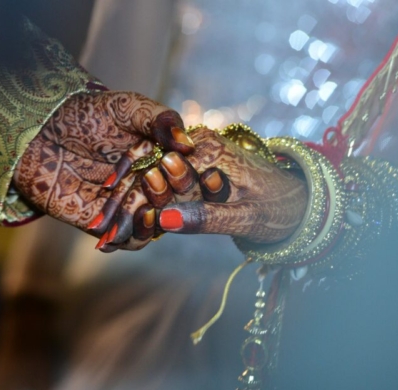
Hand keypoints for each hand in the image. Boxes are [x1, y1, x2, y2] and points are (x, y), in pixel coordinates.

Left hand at [12, 91, 194, 230]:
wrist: (40, 131)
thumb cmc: (87, 114)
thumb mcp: (127, 106)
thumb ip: (159, 119)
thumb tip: (187, 144)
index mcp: (163, 159)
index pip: (189, 174)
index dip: (190, 172)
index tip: (176, 161)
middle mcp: (151, 186)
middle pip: (176, 202)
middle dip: (171, 192)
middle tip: (153, 175)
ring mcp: (130, 207)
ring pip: (156, 224)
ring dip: (155, 218)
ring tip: (147, 204)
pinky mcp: (107, 224)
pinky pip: (129, 240)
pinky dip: (134, 235)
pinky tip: (130, 223)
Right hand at [100, 126, 307, 250]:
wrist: (297, 199)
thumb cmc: (279, 208)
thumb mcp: (246, 217)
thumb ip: (206, 218)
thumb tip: (164, 221)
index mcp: (210, 150)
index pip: (161, 176)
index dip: (134, 205)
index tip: (110, 233)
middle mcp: (198, 144)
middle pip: (150, 175)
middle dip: (123, 206)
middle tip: (101, 238)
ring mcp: (195, 152)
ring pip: (152, 178)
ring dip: (130, 206)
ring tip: (105, 236)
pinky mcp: (195, 164)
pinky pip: (164, 184)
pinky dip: (146, 205)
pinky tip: (126, 225)